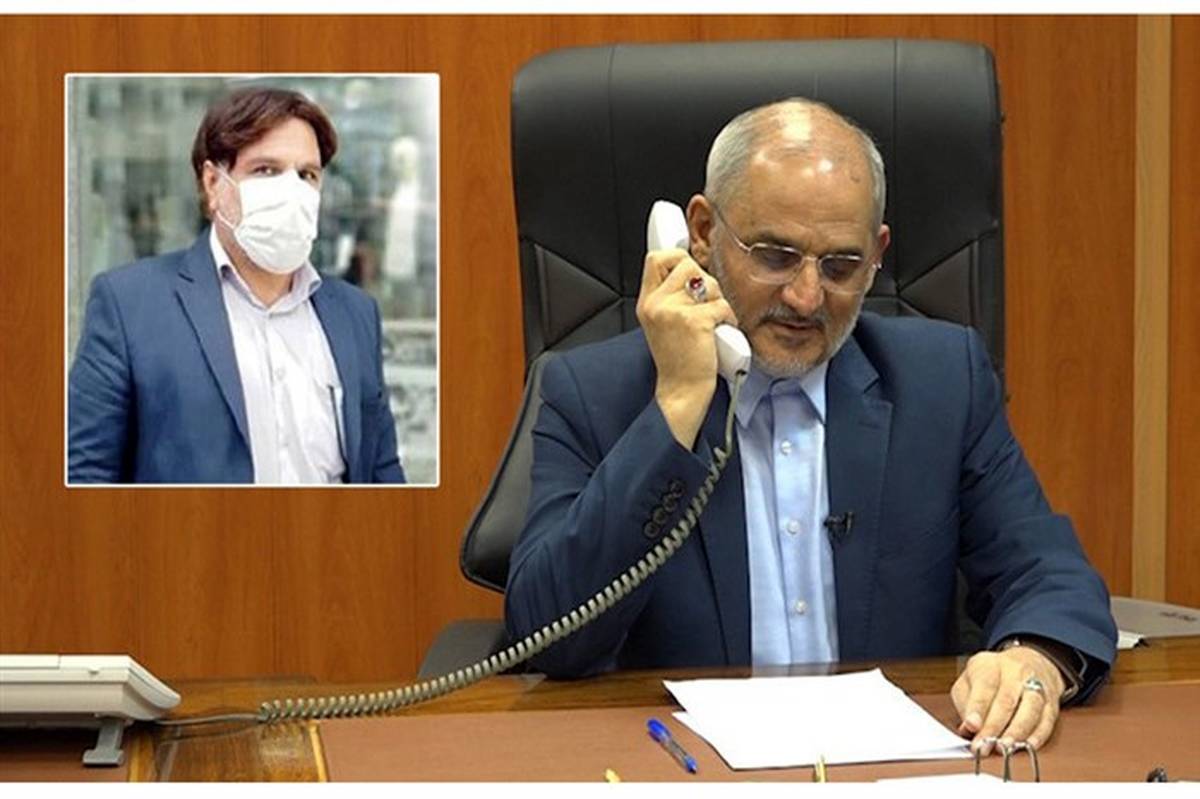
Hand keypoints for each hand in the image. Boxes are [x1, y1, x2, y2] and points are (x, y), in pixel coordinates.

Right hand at [636, 248, 737, 448]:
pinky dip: (729, 319)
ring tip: (712, 322)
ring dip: (718, 300)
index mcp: (647, 303)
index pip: (656, 258)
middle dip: (704, 280)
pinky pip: (722, 305)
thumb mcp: (664, 324)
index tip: (689, 268)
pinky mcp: (693, 321)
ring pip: (708, 282)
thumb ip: (672, 297)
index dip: (675, 257)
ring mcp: (672, 312)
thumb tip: (694, 272)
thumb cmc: (679, 361)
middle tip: (705, 304)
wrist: (681, 392)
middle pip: (686, 263)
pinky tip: (721, 333)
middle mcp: (655, 304)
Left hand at [951, 646, 1065, 755]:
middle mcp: (1015, 672)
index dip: (978, 708)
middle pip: (1006, 701)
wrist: (1029, 662)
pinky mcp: (1051, 701)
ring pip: (1030, 709)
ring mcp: (1036, 685)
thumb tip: (967, 729)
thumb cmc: (992, 676)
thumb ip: (965, 703)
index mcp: (989, 664)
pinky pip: (1047, 720)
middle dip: (994, 727)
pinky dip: (1037, 735)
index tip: (971, 726)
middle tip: (984, 746)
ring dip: (1016, 732)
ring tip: (1004, 748)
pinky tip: (1027, 746)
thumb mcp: (969, 680)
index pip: (984, 685)